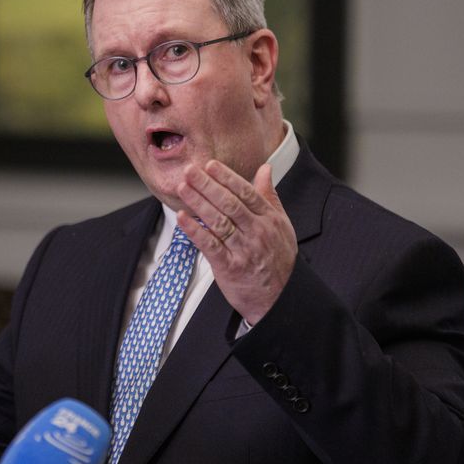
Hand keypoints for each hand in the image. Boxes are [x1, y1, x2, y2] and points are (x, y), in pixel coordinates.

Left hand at [175, 160, 296, 324]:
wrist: (281, 298)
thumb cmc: (278, 259)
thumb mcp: (281, 225)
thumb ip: (269, 196)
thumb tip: (265, 168)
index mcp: (269, 219)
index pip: (246, 192)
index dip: (227, 177)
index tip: (210, 165)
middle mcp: (257, 232)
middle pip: (229, 203)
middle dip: (207, 185)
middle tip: (189, 170)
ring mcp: (244, 250)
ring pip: (218, 221)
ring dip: (198, 202)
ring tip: (182, 188)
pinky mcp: (230, 267)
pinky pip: (210, 245)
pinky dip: (195, 230)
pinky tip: (182, 217)